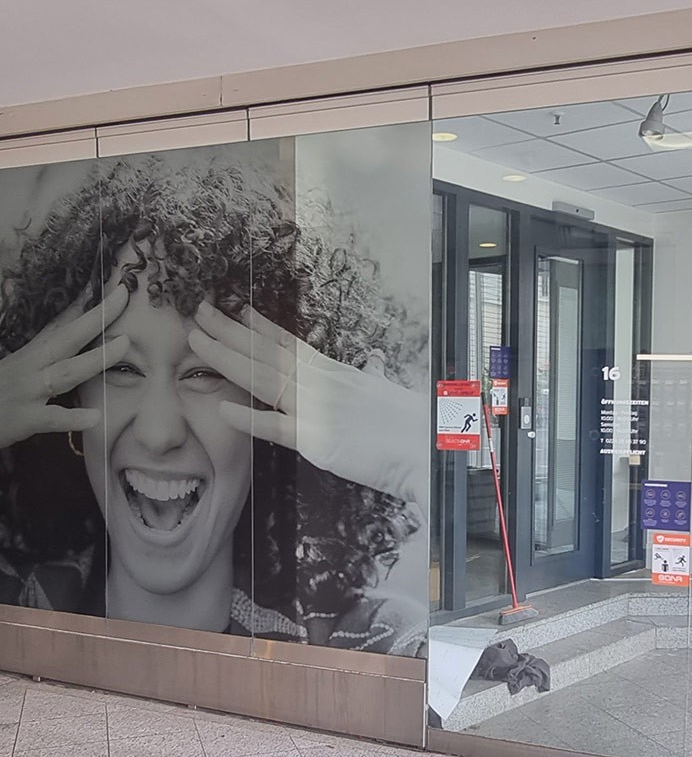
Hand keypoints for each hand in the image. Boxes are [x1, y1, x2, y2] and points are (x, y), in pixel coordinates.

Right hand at [0, 285, 129, 450]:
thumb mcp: (18, 365)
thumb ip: (42, 344)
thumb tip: (38, 300)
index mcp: (32, 353)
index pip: (63, 323)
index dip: (86, 303)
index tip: (113, 286)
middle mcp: (31, 366)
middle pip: (69, 337)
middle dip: (98, 317)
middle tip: (123, 296)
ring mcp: (29, 391)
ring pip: (67, 372)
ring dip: (96, 358)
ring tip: (124, 344)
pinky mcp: (24, 419)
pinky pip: (52, 418)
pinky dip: (72, 417)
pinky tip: (95, 416)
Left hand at [189, 301, 426, 502]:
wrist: (430, 446)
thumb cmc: (413, 425)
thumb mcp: (384, 393)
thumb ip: (369, 379)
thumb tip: (371, 365)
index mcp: (337, 373)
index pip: (290, 343)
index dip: (260, 327)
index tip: (236, 310)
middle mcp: (322, 383)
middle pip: (266, 352)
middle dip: (228, 333)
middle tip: (197, 314)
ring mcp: (316, 409)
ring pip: (262, 377)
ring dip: (226, 358)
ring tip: (196, 342)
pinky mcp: (317, 440)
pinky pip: (276, 427)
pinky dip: (248, 417)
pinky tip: (221, 406)